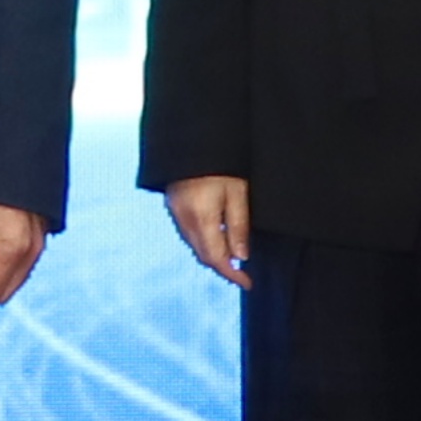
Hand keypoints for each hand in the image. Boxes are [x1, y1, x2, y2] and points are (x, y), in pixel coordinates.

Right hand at [161, 174, 249, 288]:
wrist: (192, 138)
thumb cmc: (220, 163)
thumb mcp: (238, 193)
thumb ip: (238, 226)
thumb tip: (241, 256)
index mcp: (202, 219)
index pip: (217, 258)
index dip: (232, 274)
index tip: (247, 283)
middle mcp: (185, 219)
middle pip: (203, 255)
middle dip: (223, 267)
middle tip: (242, 272)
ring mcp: (176, 212)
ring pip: (194, 245)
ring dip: (212, 254)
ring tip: (232, 254)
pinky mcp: (174, 203)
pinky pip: (188, 232)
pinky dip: (203, 240)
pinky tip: (216, 234)